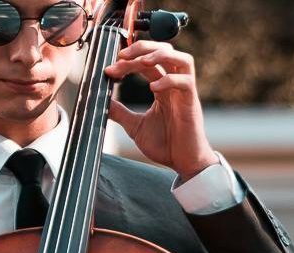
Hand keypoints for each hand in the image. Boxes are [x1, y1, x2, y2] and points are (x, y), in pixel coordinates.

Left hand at [104, 40, 215, 179]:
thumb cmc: (165, 145)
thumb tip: (101, 102)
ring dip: (160, 55)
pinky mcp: (191, 102)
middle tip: (122, 55)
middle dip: (143, 48)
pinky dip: (169, 80)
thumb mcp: (135, 126)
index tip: (109, 69)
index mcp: (162, 88)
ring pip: (181, 58)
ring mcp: (184, 92)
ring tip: (141, 62)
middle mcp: (174, 85)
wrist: (183, 162)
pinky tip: (153, 87)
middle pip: (165, 51)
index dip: (128, 61)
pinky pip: (186, 81)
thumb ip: (120, 112)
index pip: (146, 63)